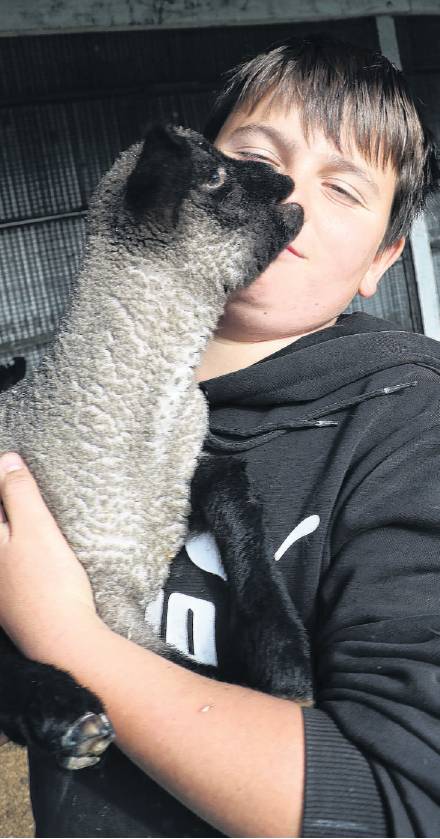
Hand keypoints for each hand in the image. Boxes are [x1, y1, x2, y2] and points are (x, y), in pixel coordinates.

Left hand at [0, 452, 98, 662]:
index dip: (5, 482)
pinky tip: (38, 550)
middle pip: (1, 525)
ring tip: (32, 513)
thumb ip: (19, 492)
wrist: (63, 641)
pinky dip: (20, 548)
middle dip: (12, 507)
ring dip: (15, 526)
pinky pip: (11, 563)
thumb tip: (7, 461)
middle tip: (23, 484)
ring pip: (5, 544)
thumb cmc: (50, 585)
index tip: (15, 467)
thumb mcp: (36, 527)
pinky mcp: (11, 598)